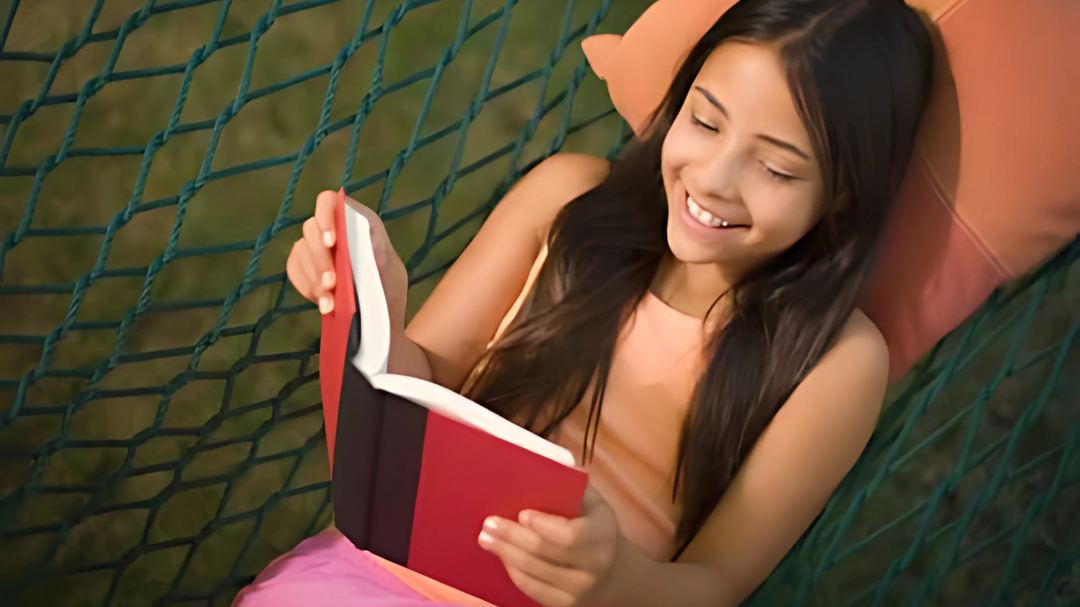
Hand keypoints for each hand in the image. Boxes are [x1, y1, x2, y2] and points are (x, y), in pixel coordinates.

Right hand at [286, 190, 408, 326]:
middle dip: (320, 258)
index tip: (332, 243)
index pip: (329, 201)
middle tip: (332, 283)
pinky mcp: (304, 267)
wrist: (379, 320)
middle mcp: (332, 229)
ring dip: (313, 278)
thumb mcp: (392, 271)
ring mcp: (314, 247)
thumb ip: (378, 251)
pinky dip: (306, 287)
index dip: (325, 217)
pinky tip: (323, 304)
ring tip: (330, 302)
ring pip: (300, 251)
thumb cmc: (389, 290)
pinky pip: (294, 270)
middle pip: (310, 229)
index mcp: (356, 221)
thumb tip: (363, 234)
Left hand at [479, 485, 622, 606]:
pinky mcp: (565, 606)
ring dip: (506, 554)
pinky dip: (514, 572)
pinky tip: (502, 557)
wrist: (613, 574)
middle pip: (545, 554)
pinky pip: (533, 590)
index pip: (570, 536)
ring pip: (534, 574)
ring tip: (486, 538)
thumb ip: (574, 486)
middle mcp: (594, 566)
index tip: (521, 514)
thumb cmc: (594, 526)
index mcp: (602, 534)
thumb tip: (546, 462)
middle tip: (489, 524)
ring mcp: (579, 591)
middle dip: (513, 538)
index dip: (544, 526)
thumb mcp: (594, 503)